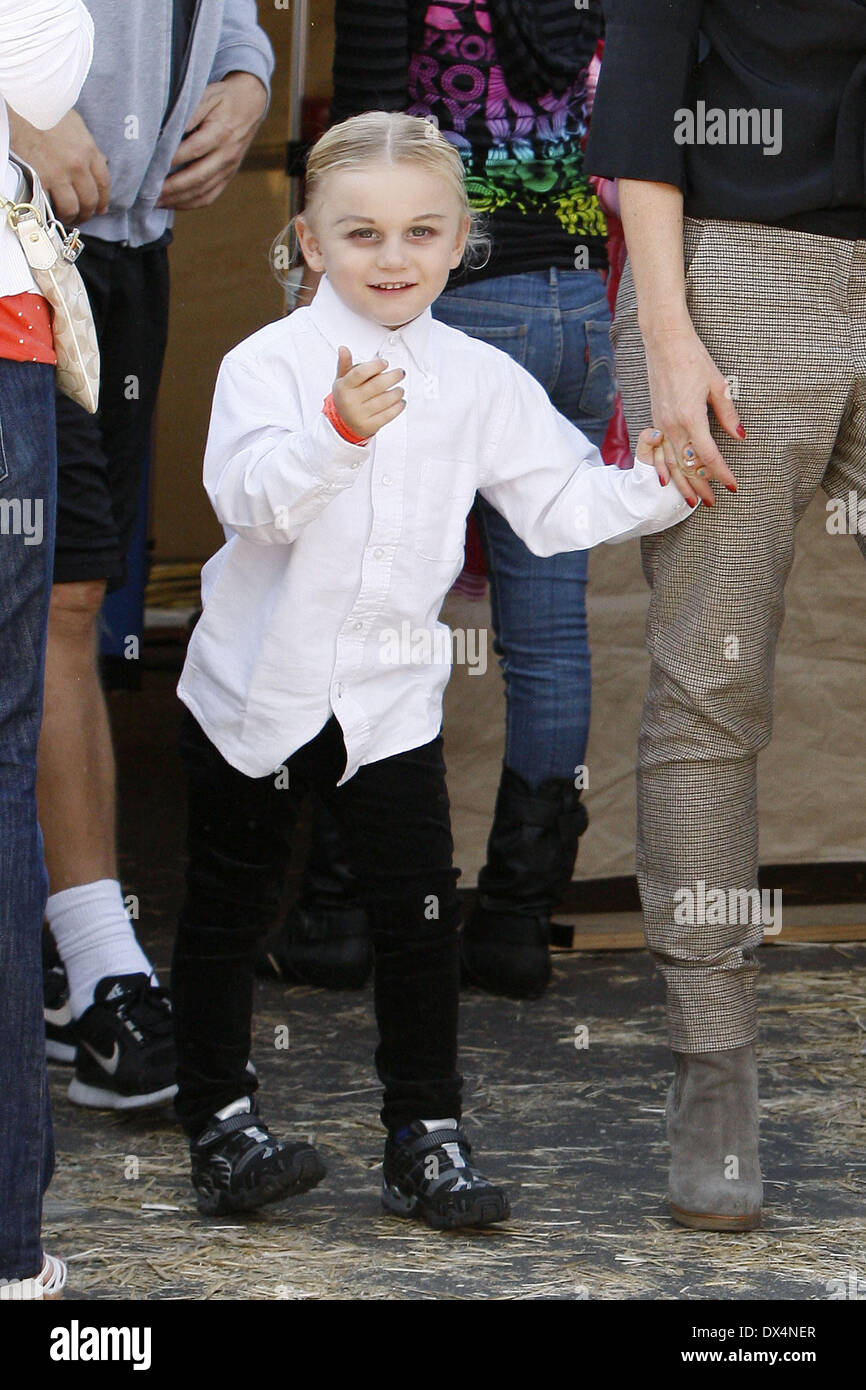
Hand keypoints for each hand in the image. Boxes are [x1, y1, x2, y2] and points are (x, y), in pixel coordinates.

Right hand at [7, 108, 109, 222]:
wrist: (21, 107)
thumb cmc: (46, 112)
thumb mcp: (75, 124)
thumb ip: (87, 146)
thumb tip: (99, 161)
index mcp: (88, 150)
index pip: (103, 182)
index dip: (103, 200)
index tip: (100, 209)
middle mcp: (77, 164)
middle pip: (89, 199)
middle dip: (88, 212)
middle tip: (82, 216)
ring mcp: (58, 173)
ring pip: (72, 207)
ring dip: (71, 216)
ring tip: (67, 217)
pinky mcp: (39, 179)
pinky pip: (50, 204)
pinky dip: (51, 211)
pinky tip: (51, 212)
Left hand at [156, 72, 267, 209]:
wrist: (251, 105)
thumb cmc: (223, 98)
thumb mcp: (208, 95)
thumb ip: (191, 111)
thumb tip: (171, 130)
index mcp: (221, 133)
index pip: (194, 150)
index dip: (172, 159)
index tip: (150, 165)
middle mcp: (226, 155)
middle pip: (197, 177)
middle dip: (171, 188)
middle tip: (148, 192)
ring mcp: (228, 169)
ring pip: (202, 192)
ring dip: (177, 199)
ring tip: (154, 202)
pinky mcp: (228, 177)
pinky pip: (209, 197)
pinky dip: (189, 203)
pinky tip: (172, 203)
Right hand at [332, 347, 405, 437]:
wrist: (343, 423)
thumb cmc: (346, 397)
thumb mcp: (342, 380)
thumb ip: (345, 364)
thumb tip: (343, 348)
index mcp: (344, 387)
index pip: (360, 373)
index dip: (375, 366)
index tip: (385, 363)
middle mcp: (350, 401)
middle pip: (377, 385)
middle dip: (393, 377)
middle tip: (400, 373)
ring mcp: (360, 414)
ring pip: (385, 400)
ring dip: (397, 393)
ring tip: (400, 389)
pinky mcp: (369, 426)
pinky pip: (388, 415)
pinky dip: (397, 407)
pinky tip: (400, 402)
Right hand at [643, 320, 740, 506]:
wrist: (664, 342)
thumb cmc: (693, 359)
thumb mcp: (718, 385)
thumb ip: (728, 414)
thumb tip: (740, 436)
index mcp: (691, 418)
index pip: (708, 456)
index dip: (721, 473)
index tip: (733, 485)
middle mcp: (672, 426)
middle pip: (688, 466)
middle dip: (701, 486)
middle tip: (712, 503)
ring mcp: (660, 424)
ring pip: (670, 463)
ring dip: (681, 484)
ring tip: (690, 501)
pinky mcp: (655, 420)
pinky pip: (657, 452)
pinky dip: (661, 469)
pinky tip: (664, 481)